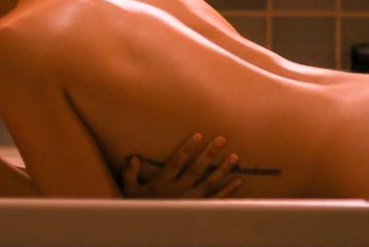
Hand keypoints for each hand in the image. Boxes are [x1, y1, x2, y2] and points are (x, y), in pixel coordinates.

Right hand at [122, 133, 241, 198]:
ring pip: (210, 183)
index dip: (187, 148)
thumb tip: (133, 158)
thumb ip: (129, 175)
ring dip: (223, 169)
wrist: (151, 232)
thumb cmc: (142, 209)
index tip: (198, 135)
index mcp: (163, 184)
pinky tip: (238, 180)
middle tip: (222, 139)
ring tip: (235, 156)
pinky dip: (229, 190)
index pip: (177, 162)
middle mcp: (179, 191)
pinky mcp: (201, 210)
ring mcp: (192, 201)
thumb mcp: (130, 193)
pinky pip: (217, 200)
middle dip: (210, 153)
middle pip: (197, 169)